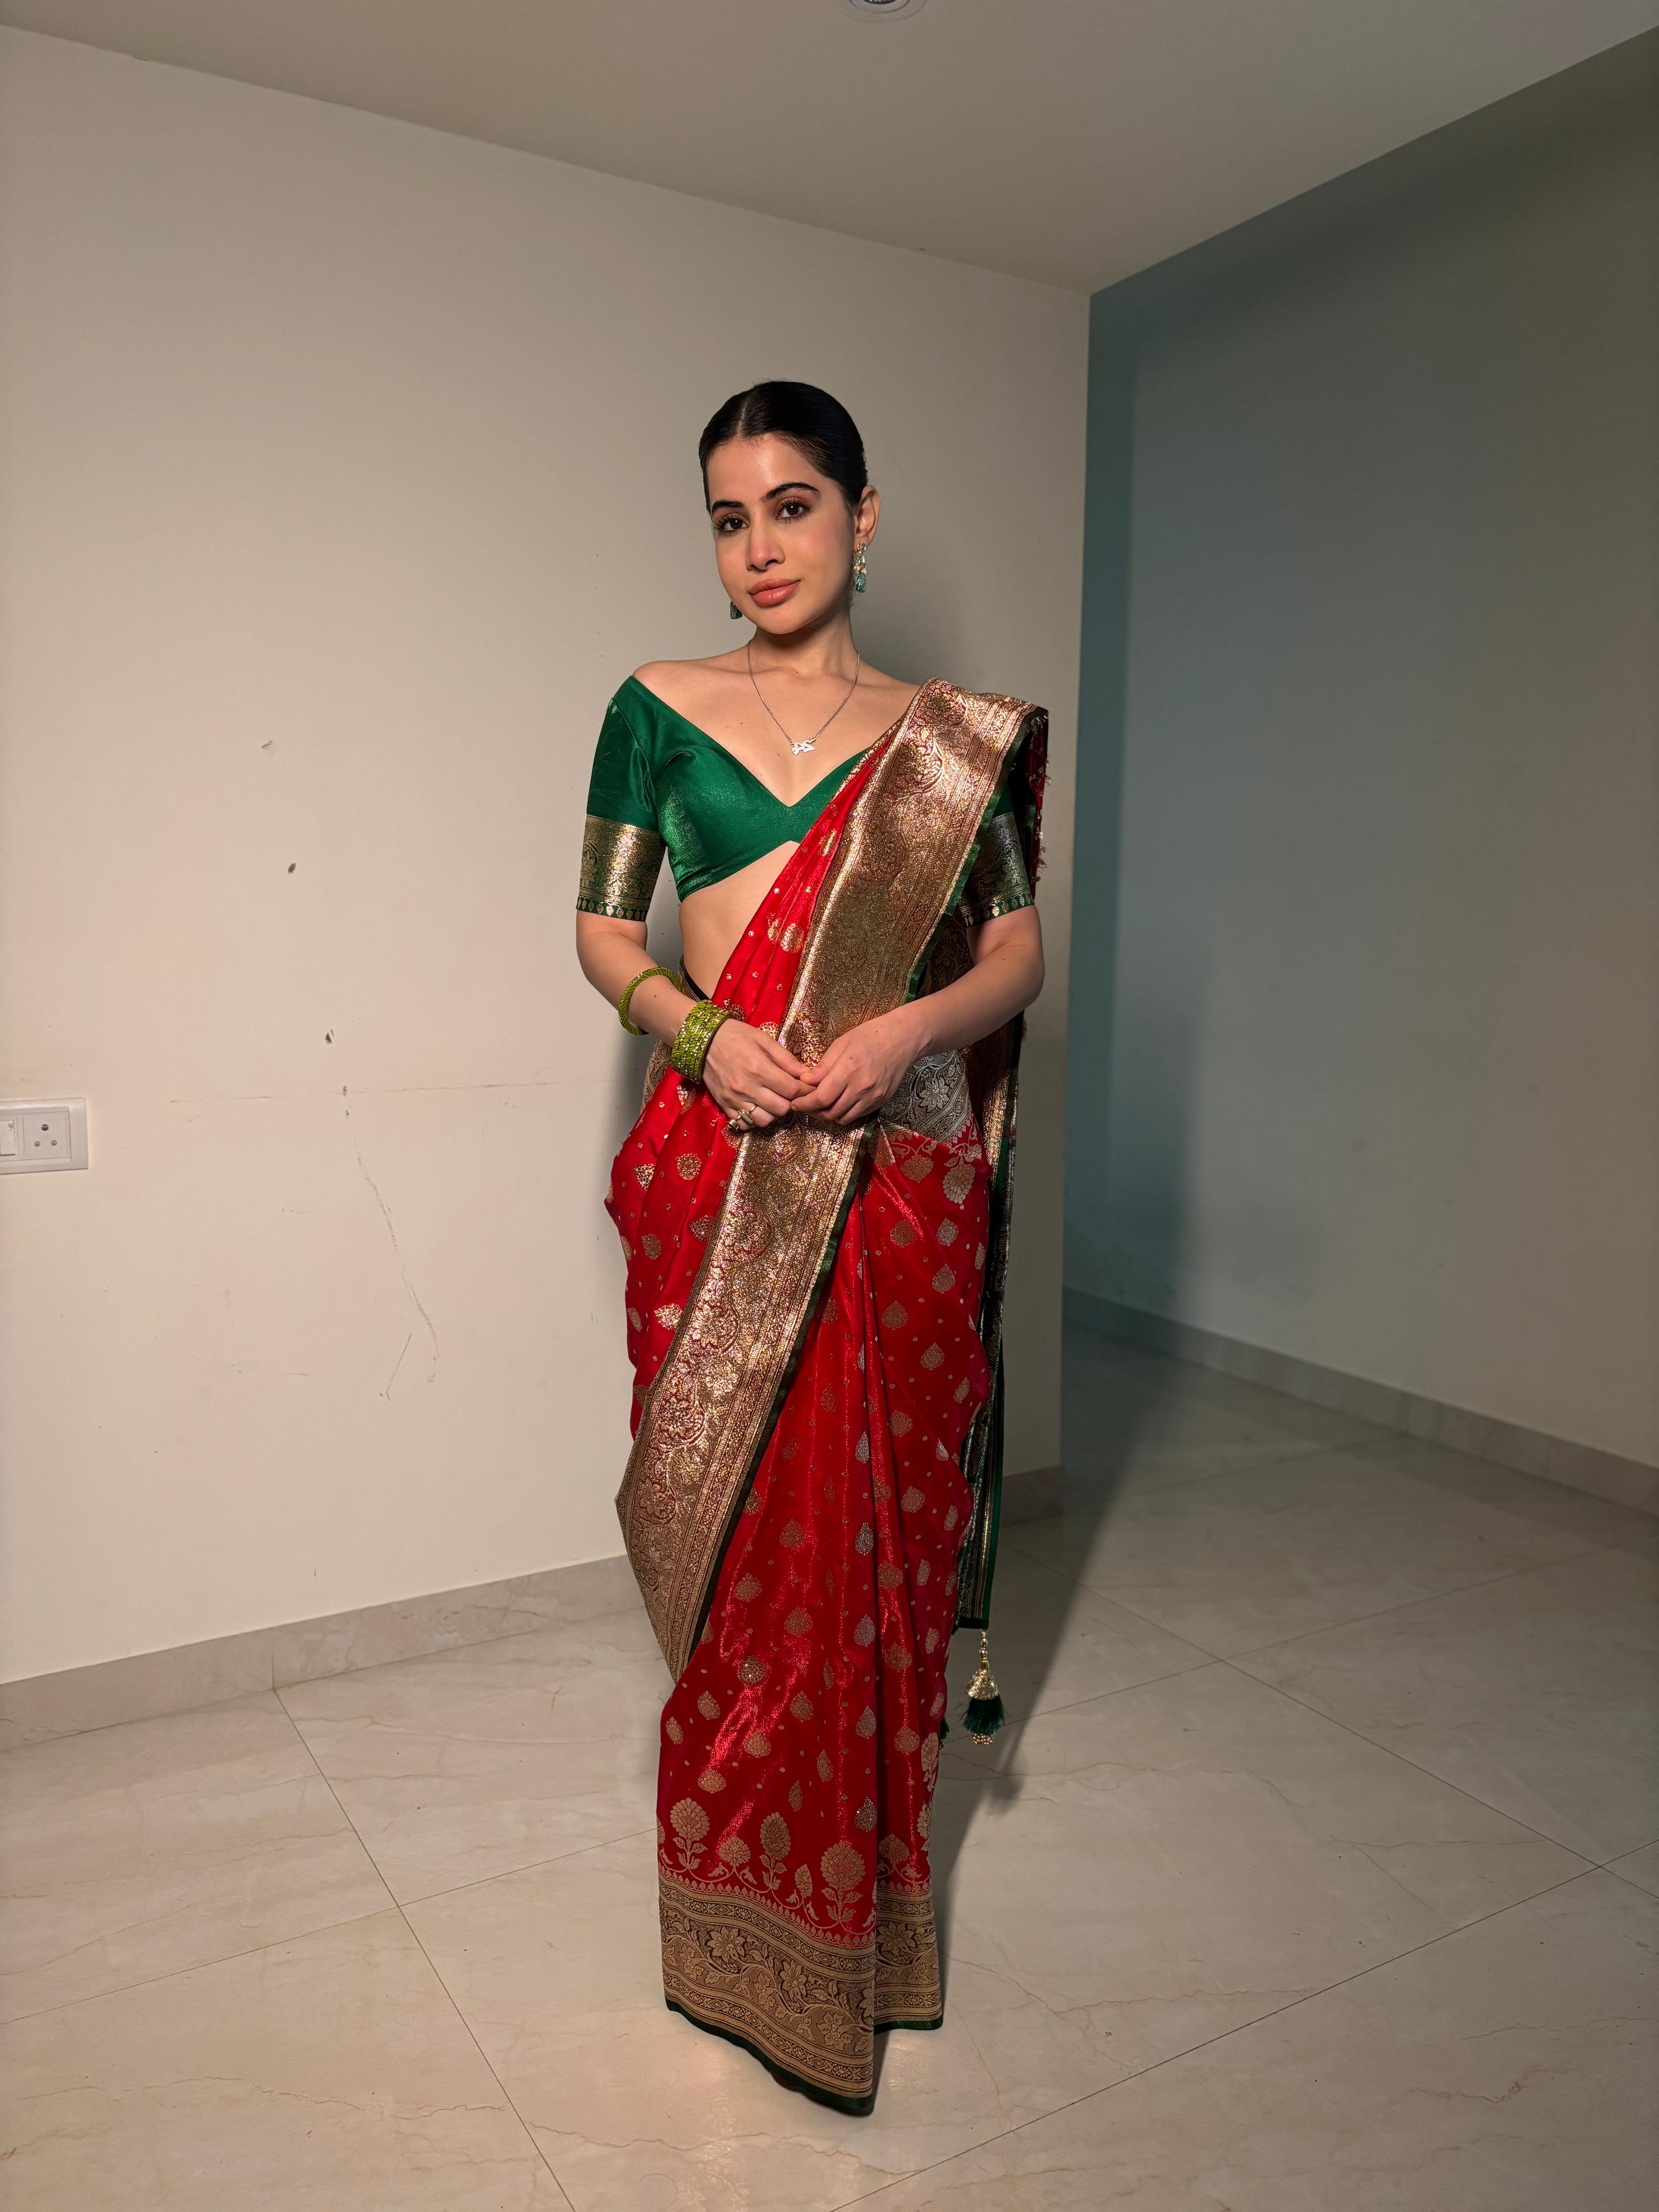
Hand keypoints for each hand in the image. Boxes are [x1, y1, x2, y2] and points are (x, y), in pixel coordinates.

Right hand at [702, 1018, 812, 1128]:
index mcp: (759, 1068)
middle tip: (790, 1093)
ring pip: (764, 1120)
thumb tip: (806, 1074)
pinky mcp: (724, 1105)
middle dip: (791, 1102)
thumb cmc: (736, 1036)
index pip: (792, 1090)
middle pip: (781, 1109)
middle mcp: (747, 1087)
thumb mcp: (764, 1040)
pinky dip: (754, 1119)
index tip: (807, 1087)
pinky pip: (744, 1124)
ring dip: (773, 1113)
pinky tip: (757, 1107)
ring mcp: (734, 1099)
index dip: (804, 1090)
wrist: (703, 1040)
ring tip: (774, 1100)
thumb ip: (786, 1059)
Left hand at [795, 1010, 918, 1126]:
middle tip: (803, 1105)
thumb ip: (823, 1066)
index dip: (805, 1104)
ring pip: (843, 1118)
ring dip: (827, 1115)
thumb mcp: (842, 1043)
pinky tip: (838, 1103)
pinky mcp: (880, 1101)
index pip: (821, 1097)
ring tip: (819, 1105)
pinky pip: (857, 1116)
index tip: (795, 1102)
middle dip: (812, 1112)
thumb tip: (805, 1082)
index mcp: (849, 1069)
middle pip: (830, 1112)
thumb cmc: (871, 1035)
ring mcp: (873, 1097)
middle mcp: (862, 1087)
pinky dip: (843, 1113)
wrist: (904, 1038)